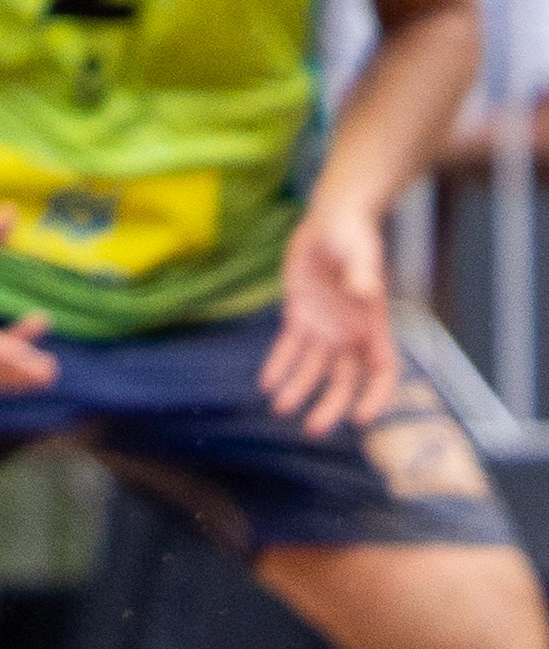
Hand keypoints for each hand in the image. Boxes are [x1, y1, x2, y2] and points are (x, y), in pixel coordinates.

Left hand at [259, 192, 403, 433]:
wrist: (331, 219)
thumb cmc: (355, 234)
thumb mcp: (362, 251)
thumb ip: (364, 273)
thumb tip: (365, 291)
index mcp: (373, 324)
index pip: (382, 371)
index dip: (376, 396)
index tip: (362, 417)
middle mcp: (350, 334)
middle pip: (344, 380)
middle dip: (330, 406)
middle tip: (313, 429)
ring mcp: (325, 327)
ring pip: (313, 369)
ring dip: (298, 389)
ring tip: (280, 409)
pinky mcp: (300, 315)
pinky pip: (288, 346)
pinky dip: (278, 365)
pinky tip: (266, 383)